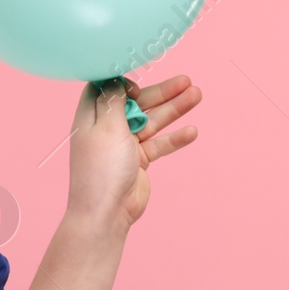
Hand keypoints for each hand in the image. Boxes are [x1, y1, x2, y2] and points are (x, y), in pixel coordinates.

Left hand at [66, 74, 201, 233]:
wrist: (106, 211)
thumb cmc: (102, 168)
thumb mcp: (108, 127)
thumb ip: (114, 101)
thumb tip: (115, 78)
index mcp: (92, 117)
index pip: (105, 89)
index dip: (123, 82)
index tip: (140, 82)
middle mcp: (107, 128)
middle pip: (136, 103)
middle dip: (161, 92)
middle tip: (186, 81)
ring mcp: (124, 145)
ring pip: (152, 121)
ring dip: (174, 109)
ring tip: (197, 95)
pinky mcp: (138, 160)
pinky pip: (159, 144)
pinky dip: (174, 138)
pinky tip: (192, 131)